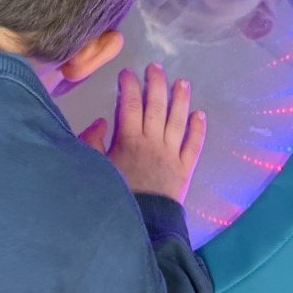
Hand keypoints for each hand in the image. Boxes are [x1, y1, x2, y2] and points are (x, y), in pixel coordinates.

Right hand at [81, 63, 206, 201]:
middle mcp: (152, 142)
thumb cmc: (115, 195)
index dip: (128, 86)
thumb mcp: (96, 168)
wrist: (141, 225)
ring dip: (180, 100)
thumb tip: (101, 122)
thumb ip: (92, 143)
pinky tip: (200, 114)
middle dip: (155, 84)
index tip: (127, 72)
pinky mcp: (185, 169)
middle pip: (155, 106)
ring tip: (182, 82)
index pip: (129, 105)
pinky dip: (198, 129)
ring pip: (177, 120)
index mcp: (128, 140)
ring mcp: (171, 154)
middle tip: (156, 67)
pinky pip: (193, 145)